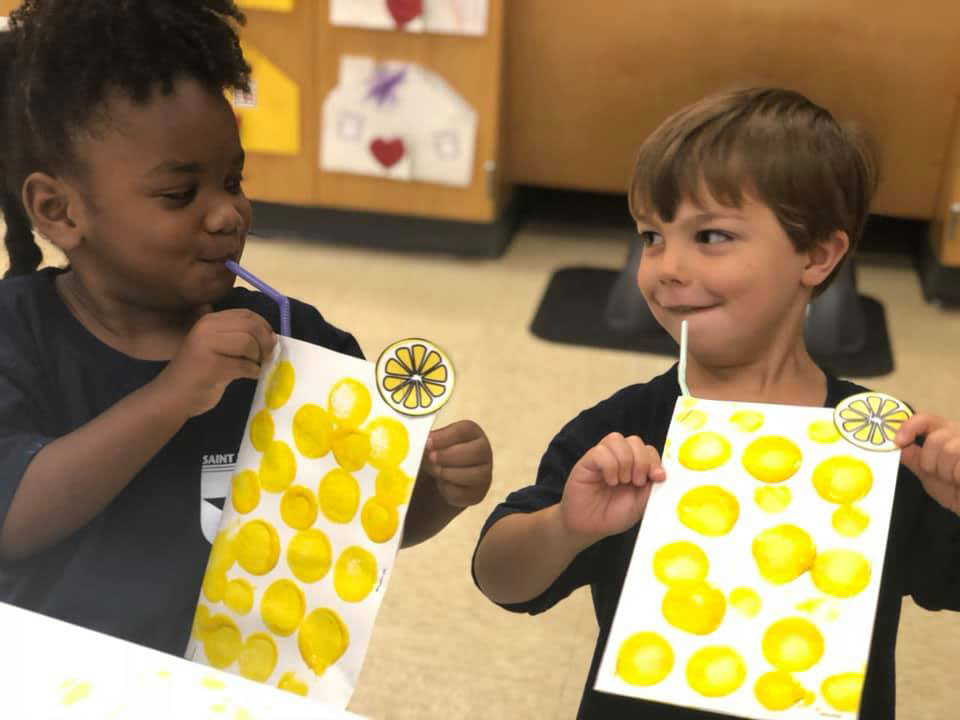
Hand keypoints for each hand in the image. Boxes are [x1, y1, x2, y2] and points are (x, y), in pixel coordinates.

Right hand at [154, 309, 276, 416]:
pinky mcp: (212, 366)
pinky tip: (249, 376)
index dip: (264, 327)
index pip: (246, 315)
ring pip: (248, 343)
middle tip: (266, 357)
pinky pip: (245, 366)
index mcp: (209, 321)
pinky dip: (253, 372)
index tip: (269, 342)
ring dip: (258, 358)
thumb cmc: (199, 373)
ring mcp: (207, 346)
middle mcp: (207, 328)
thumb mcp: (217, 347)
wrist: (173, 396)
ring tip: (254, 366)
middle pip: (250, 327)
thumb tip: (272, 336)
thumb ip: (238, 336)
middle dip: (265, 342)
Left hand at [421, 420, 492, 507]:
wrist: (443, 478)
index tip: (427, 443)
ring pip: (475, 475)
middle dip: (449, 456)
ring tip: (435, 471)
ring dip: (449, 473)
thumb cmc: (439, 455)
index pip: (464, 430)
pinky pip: (465, 493)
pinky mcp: (477, 493)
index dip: (445, 437)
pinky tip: (441, 484)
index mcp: (472, 433)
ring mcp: (484, 473)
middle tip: (431, 458)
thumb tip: (424, 445)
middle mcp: (483, 451)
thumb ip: (430, 442)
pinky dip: (449, 489)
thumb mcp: (435, 443)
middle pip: (475, 452)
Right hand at [560, 432, 665, 543]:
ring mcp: (602, 458)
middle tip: (637, 482)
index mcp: (635, 467)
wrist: (589, 527)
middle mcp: (619, 459)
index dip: (655, 460)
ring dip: (624, 461)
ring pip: (616, 439)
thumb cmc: (613, 516)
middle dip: (641, 461)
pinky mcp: (587, 461)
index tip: (657, 477)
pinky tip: (610, 481)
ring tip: (621, 481)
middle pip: (634, 441)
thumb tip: (661, 473)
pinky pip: (600, 451)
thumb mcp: (640, 504)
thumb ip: (651, 486)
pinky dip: (609, 466)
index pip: (648, 449)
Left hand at [895, 413, 959, 514]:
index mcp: (944, 434)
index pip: (926, 419)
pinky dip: (957, 477)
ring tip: (953, 479)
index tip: (899, 441)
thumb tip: (897, 444)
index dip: (910, 426)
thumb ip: (913, 458)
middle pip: (935, 439)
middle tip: (938, 474)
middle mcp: (959, 435)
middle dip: (930, 462)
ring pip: (949, 451)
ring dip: (945, 471)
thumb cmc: (953, 491)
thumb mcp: (927, 474)